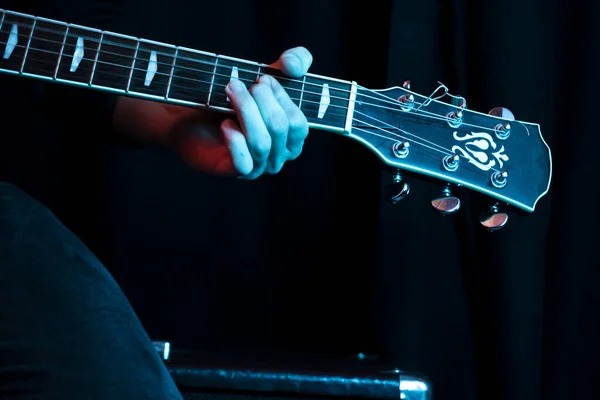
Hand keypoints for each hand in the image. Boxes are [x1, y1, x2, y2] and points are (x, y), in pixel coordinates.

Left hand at [174, 47, 312, 178]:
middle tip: (239, 83)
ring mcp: (259, 166)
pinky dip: (235, 140)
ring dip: (245, 111)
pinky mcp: (236, 172)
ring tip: (230, 91)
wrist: (192, 119)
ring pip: (261, 143)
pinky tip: (224, 123)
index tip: (261, 78)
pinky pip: (243, 162)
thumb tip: (294, 64)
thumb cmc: (234, 101)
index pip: (297, 122)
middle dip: (260, 100)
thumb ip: (291, 63)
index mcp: (292, 138)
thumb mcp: (267, 78)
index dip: (281, 98)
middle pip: (279, 128)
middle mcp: (279, 156)